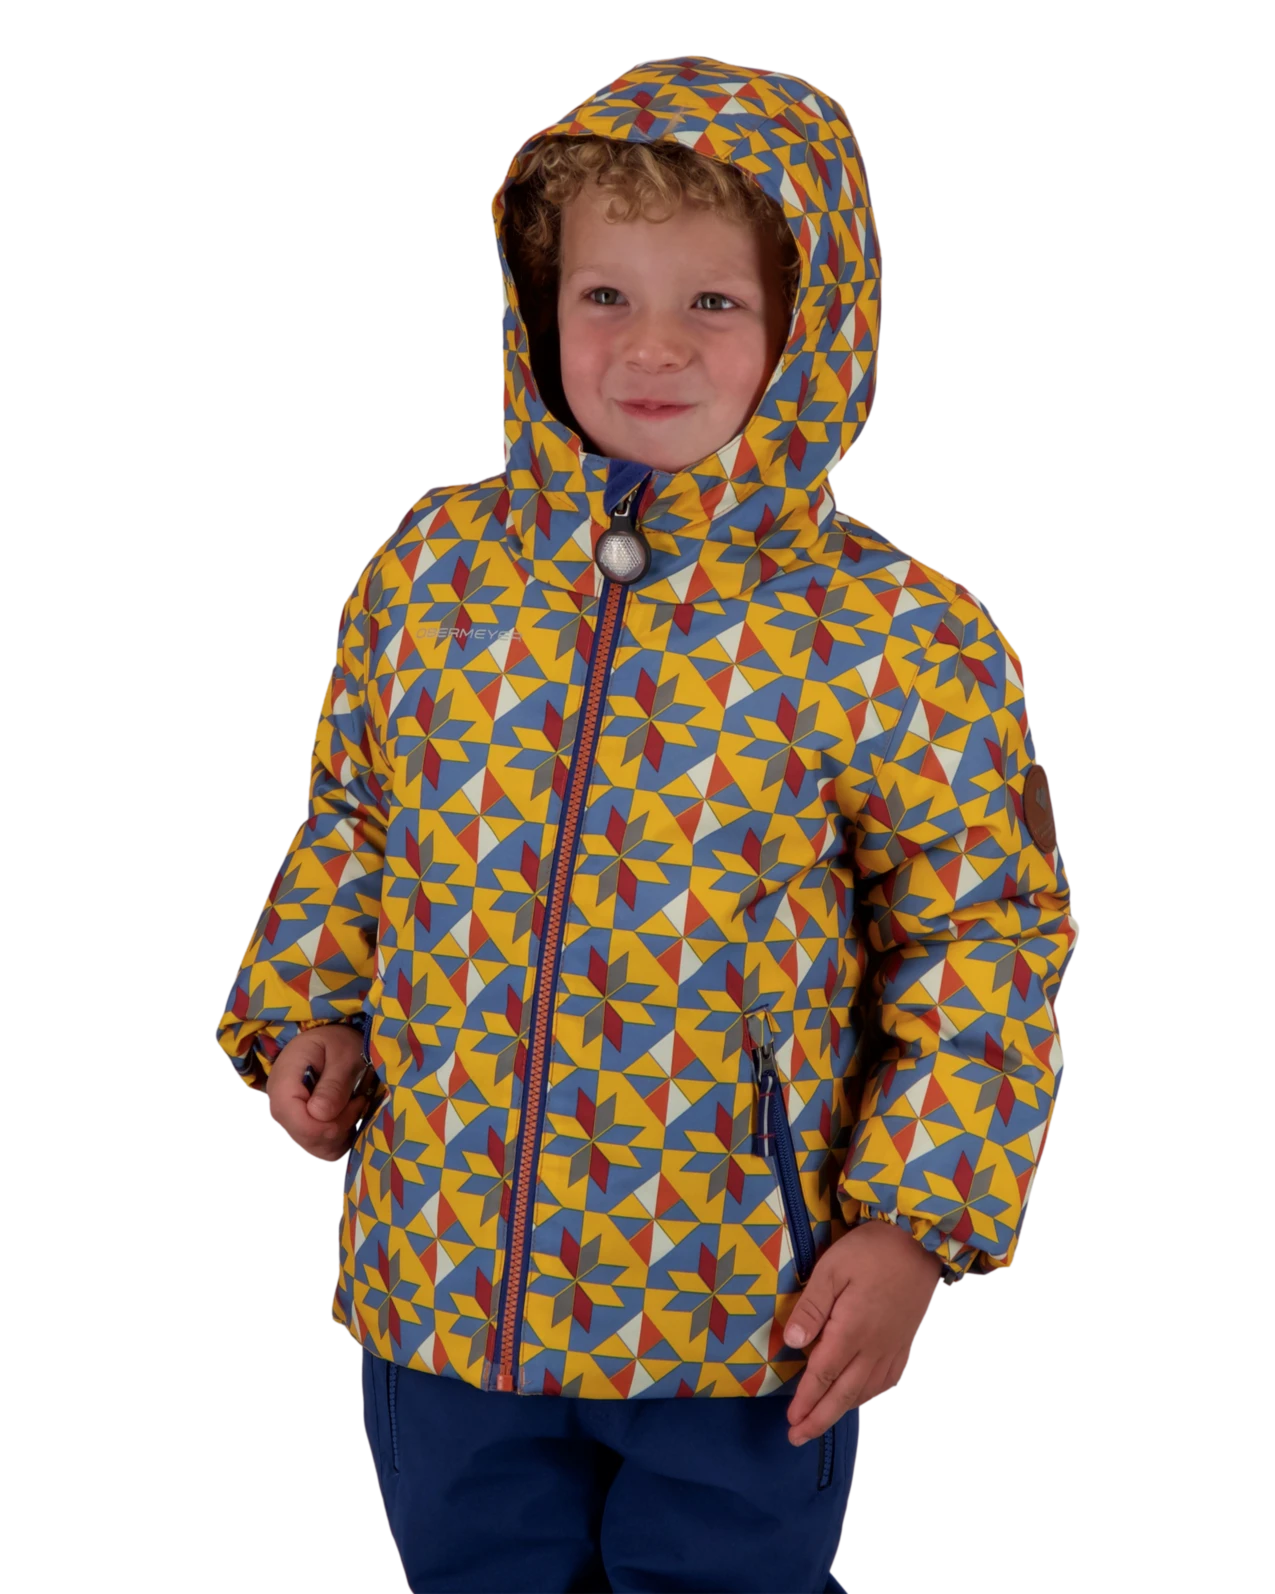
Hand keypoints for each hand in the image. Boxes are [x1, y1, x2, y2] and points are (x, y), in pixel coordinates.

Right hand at [264, 1024, 373, 1162]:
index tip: (355, 1102)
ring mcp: (288, 1120)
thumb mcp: (344, 1054)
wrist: (330, 1042)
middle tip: (358, 1101)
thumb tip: (319, 1115)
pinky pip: (320, 1148)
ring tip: (353, 1105)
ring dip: (342, 1133)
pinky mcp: (300, 1129)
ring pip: (315, 1147)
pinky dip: (339, 1139)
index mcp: (283, 1083)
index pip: (298, 1121)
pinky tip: (347, 1117)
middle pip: (307, 1137)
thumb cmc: (337, 1043)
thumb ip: (334, 1083)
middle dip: (340, 1126)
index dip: (329, 1124)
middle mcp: (279, 1106)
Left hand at [783, 1219, 941, 1445]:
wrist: (920, 1243)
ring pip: (865, 1391)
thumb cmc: (870, 1250)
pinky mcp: (904, 1342)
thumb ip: (812, 1307)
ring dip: (842, 1410)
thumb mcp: (832, 1268)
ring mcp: (892, 1347)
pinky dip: (870, 1396)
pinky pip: (887, 1380)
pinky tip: (860, 1396)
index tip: (791, 1420)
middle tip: (798, 1438)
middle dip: (819, 1418)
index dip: (806, 1400)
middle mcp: (873, 1348)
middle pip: (843, 1393)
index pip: (823, 1375)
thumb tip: (792, 1342)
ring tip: (822, 1421)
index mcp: (851, 1331)